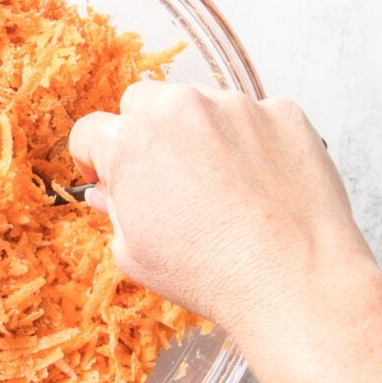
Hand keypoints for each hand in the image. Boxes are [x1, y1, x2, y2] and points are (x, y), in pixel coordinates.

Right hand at [68, 81, 371, 332]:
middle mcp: (177, 109)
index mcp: (128, 142)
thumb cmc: (209, 273)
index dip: (92, 158)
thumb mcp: (134, 253)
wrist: (293, 279)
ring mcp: (234, 105)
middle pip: (142, 103)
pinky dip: (249, 141)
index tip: (107, 177)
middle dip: (144, 133)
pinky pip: (253, 116)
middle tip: (163, 178)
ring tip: (219, 187)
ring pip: (199, 104)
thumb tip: (108, 192)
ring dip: (198, 133)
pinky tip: (257, 185)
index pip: (89, 132)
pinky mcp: (281, 112)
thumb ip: (114, 210)